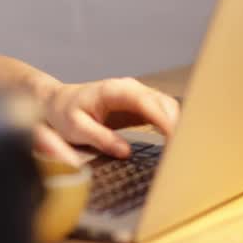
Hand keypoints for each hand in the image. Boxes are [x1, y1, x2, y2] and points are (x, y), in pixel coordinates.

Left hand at [33, 78, 179, 163]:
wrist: (60, 102)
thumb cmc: (66, 113)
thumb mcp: (75, 128)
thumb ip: (100, 138)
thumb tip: (124, 151)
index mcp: (114, 90)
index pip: (146, 102)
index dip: (163, 119)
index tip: (175, 139)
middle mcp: (130, 88)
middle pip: (164, 104)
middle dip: (177, 126)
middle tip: (182, 154)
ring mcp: (138, 95)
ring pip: (168, 107)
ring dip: (178, 127)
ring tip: (181, 153)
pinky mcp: (141, 106)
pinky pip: (163, 114)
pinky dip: (172, 127)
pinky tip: (174, 145)